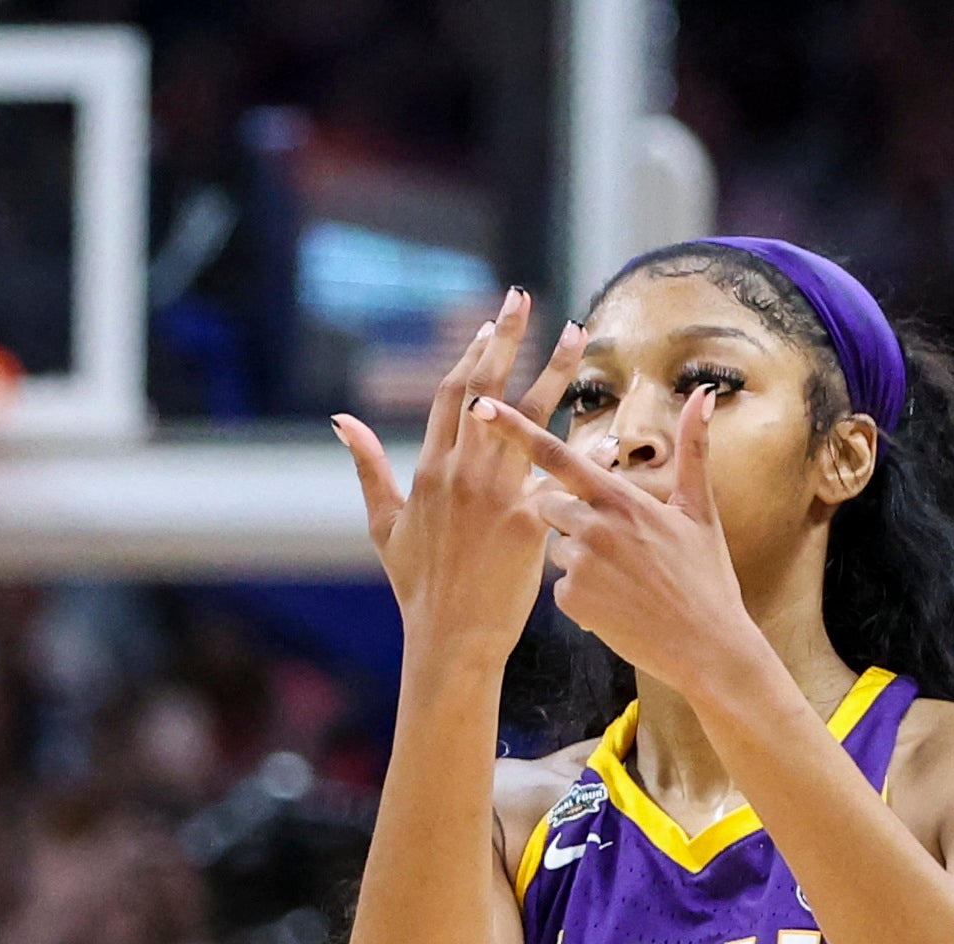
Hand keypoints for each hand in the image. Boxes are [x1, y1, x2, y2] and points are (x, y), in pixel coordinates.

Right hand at [333, 289, 586, 651]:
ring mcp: (495, 495)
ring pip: (530, 418)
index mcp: (429, 469)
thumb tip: (341, 420)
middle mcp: (462, 473)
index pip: (451, 394)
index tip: (490, 322)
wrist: (449, 635)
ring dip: (556, 370)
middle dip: (507, 338)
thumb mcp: (383, 524)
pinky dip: (587, 450)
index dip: (472, 354)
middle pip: (487, 389)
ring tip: (578, 333)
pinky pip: (562, 475)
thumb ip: (367, 467)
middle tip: (524, 298)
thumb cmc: (417, 584)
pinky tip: (612, 428)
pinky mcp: (527, 521)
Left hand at [468, 386, 765, 700]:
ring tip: (622, 579)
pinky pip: (559, 585)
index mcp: (620, 498)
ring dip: (577, 557)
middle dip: (567, 517)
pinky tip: (614, 604)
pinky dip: (580, 593)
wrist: (706, 645)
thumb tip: (704, 393)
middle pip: (547, 505)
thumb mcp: (700, 510)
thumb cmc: (706, 576)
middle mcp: (594, 526)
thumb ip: (693, 449)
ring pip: (554, 547)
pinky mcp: (569, 600)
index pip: (556, 455)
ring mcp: (579, 565)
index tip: (479, 406)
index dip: (513, 430)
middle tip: (614, 543)